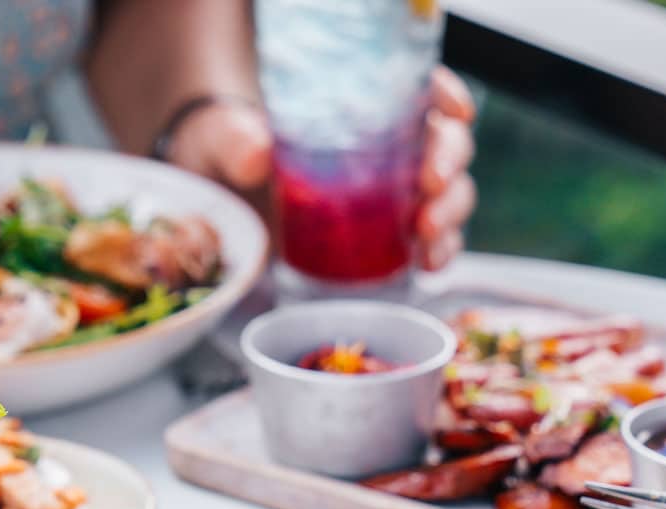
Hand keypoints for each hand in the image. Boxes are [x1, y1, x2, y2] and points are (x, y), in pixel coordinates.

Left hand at [166, 67, 476, 270]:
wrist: (212, 202)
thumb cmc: (220, 153)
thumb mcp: (219, 137)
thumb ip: (235, 139)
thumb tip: (257, 154)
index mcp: (357, 102)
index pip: (418, 86)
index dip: (445, 94)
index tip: (453, 111)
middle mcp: (386, 142)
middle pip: (443, 140)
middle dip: (449, 161)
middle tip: (431, 186)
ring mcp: (391, 189)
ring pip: (447, 191)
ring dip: (450, 212)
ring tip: (427, 234)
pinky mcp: (385, 232)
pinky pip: (429, 239)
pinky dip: (439, 251)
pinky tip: (428, 265)